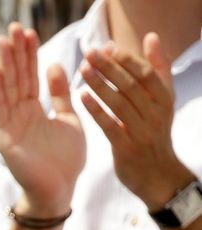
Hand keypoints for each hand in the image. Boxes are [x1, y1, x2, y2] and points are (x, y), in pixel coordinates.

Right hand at [0, 23, 84, 215]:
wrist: (60, 190)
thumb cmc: (65, 160)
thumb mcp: (69, 120)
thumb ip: (60, 95)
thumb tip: (55, 65)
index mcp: (33, 110)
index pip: (29, 76)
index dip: (29, 55)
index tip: (28, 32)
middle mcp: (18, 115)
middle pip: (15, 78)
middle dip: (14, 54)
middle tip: (13, 28)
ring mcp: (9, 126)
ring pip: (5, 90)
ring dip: (3, 65)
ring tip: (3, 41)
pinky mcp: (5, 139)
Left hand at [80, 33, 191, 208]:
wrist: (158, 176)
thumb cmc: (154, 133)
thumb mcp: (163, 101)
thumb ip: (158, 69)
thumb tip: (151, 37)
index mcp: (164, 99)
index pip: (145, 72)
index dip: (125, 58)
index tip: (106, 47)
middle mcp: (156, 113)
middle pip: (130, 85)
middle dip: (108, 67)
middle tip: (88, 53)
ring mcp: (142, 131)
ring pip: (119, 103)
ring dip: (99, 84)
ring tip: (83, 70)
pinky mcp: (126, 148)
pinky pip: (109, 125)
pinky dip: (96, 109)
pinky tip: (81, 96)